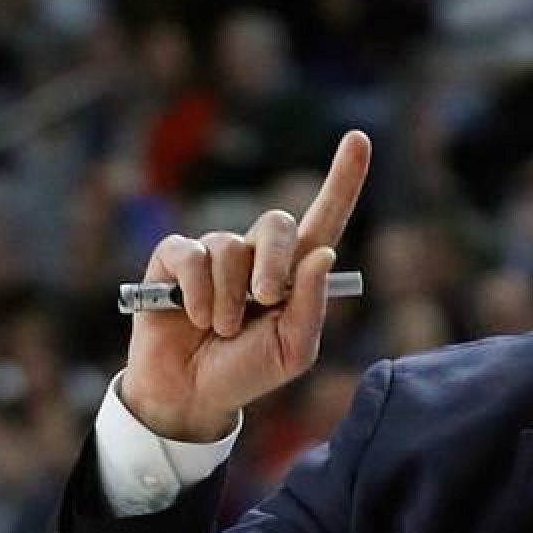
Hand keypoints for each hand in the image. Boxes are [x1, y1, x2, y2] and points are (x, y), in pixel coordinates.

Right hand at [120, 131, 371, 440]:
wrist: (192, 394)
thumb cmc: (247, 372)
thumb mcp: (293, 350)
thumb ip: (312, 304)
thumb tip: (323, 252)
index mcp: (295, 273)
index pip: (325, 217)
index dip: (343, 179)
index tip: (359, 138)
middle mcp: (257, 254)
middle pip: (277, 224)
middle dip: (274, 263)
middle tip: (267, 301)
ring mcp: (215, 254)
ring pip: (230, 248)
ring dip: (230, 297)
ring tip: (223, 329)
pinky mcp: (174, 259)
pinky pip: (191, 256)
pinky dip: (197, 291)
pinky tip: (194, 317)